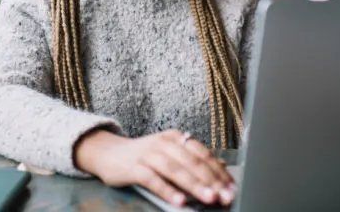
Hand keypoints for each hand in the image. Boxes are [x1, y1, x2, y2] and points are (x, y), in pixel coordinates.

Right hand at [74, 129, 234, 207]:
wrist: (108, 153)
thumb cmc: (143, 157)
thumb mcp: (169, 153)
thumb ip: (192, 160)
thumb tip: (221, 169)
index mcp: (175, 138)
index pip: (203, 154)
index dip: (219, 172)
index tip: (231, 188)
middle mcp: (164, 143)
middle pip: (193, 162)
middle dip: (212, 181)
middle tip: (225, 196)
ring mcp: (148, 154)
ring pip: (176, 170)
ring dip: (195, 186)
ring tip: (209, 198)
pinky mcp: (134, 167)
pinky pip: (153, 180)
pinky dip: (168, 191)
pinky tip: (179, 202)